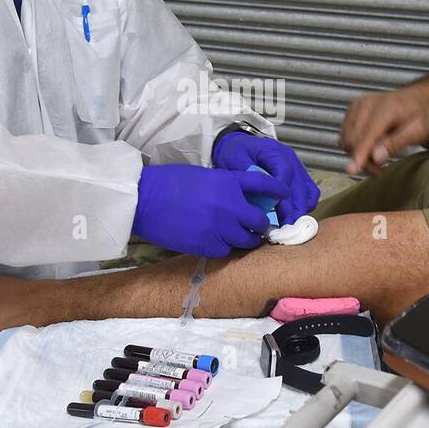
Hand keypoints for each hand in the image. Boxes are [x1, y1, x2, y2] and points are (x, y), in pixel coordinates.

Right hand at [132, 163, 288, 256]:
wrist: (144, 198)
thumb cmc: (168, 183)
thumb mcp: (203, 176)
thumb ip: (225, 186)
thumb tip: (238, 198)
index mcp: (228, 182)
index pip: (264, 184)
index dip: (278, 190)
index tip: (284, 194)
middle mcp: (229, 204)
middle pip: (260, 220)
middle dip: (261, 225)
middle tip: (260, 227)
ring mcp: (219, 226)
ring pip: (246, 240)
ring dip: (246, 240)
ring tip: (241, 238)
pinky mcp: (207, 245)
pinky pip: (226, 251)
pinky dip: (225, 248)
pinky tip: (216, 243)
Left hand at [211, 131, 319, 224]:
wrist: (239, 145)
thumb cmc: (235, 153)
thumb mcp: (235, 161)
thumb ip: (248, 175)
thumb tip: (260, 195)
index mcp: (273, 151)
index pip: (284, 172)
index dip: (284, 193)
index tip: (281, 212)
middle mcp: (289, 158)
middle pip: (298, 184)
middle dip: (294, 208)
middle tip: (288, 227)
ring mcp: (296, 166)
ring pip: (307, 190)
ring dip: (301, 209)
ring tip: (292, 226)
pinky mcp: (299, 175)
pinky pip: (310, 190)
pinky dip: (307, 204)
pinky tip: (298, 216)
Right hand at [339, 84, 428, 175]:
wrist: (414, 99)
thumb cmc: (418, 116)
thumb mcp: (418, 131)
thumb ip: (397, 143)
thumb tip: (376, 157)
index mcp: (386, 107)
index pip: (367, 134)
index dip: (359, 154)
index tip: (352, 170)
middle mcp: (367, 103)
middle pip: (353, 140)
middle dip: (362, 160)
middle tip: (379, 171)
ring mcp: (357, 106)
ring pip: (346, 139)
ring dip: (357, 155)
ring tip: (377, 160)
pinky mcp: (351, 110)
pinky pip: (345, 136)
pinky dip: (354, 147)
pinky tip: (370, 149)